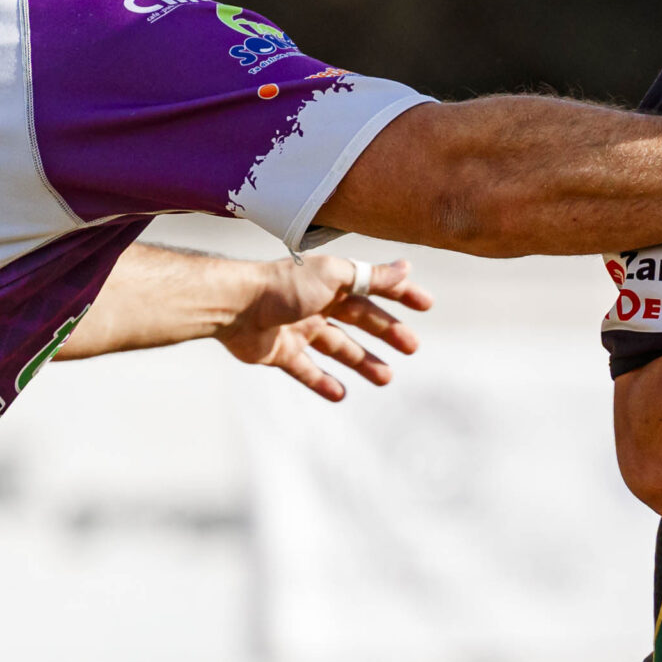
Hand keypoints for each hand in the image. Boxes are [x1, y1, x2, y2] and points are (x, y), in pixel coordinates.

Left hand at [216, 256, 433, 401]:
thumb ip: (371, 275)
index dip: (400, 295)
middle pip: (359, 320)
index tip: (426, 306)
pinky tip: (341, 394)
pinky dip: (322, 382)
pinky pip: (305, 370)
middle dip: (386, 333)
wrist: (235, 305)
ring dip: (362, 362)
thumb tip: (407, 267)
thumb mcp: (335, 276)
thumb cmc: (285, 284)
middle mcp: (316, 303)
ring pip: (337, 348)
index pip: (373, 288)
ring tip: (386, 378)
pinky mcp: (278, 352)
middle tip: (412, 348)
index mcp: (330, 282)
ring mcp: (297, 329)